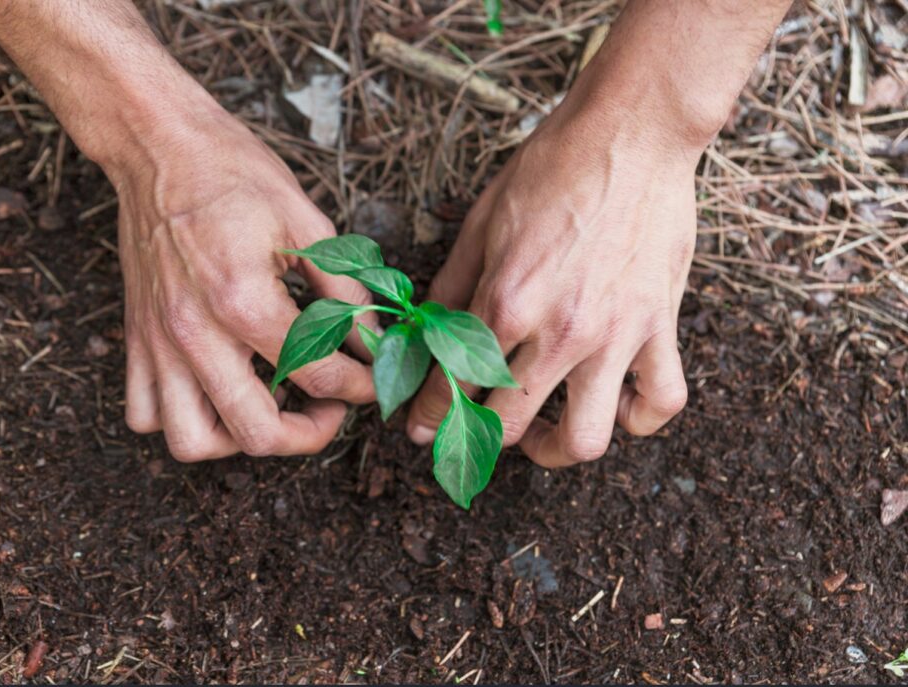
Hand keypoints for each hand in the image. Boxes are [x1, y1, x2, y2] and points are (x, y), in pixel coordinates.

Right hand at [113, 104, 374, 460]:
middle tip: (332, 408)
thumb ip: (345, 289)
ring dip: (239, 439)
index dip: (362, 386)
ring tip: (271, 406)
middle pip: (257, 432)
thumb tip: (374, 338)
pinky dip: (183, 421)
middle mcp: (195, 333)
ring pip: (191, 441)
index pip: (317, 374)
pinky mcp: (136, 339)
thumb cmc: (231, 172)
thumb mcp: (305, 221)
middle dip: (311, 435)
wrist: (157, 144)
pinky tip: (218, 391)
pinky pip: (146, 413)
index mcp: (243, 300)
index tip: (374, 381)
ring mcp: (159, 342)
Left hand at [406, 101, 699, 467]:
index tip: (420, 430)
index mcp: (507, 300)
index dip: (429, 417)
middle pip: (511, 425)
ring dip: (554, 451)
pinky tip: (614, 404)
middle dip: (479, 440)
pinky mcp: (660, 326)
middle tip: (473, 432)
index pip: (455, 384)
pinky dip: (638, 418)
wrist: (631, 132)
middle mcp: (560, 330)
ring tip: (542, 434)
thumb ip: (451, 286)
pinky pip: (660, 402)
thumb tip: (423, 332)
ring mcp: (616, 334)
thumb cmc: (552, 168)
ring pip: (586, 438)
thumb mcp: (483, 223)